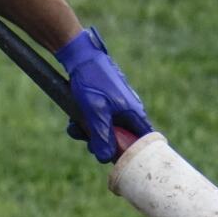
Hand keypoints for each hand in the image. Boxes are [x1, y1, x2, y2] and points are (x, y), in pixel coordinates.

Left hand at [56, 27, 152, 162]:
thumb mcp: (95, 112)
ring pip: (106, 129)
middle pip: (121, 138)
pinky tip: (73, 119)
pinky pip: (97, 119)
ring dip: (89, 131)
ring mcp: (116, 105)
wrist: (79, 55)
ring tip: (75, 126)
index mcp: (134, 113)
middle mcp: (128, 110)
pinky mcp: (104, 102)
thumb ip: (102, 135)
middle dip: (103, 142)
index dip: (135, 152)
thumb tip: (105, 159)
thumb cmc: (91, 81)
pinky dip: (86, 121)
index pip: (144, 140)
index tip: (121, 160)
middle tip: (88, 141)